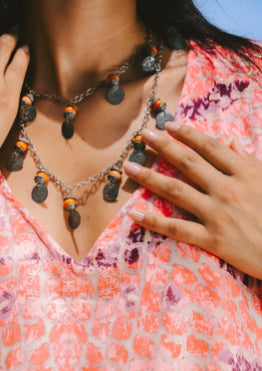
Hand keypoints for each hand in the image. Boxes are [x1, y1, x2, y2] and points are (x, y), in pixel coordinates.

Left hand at [123, 123, 261, 279]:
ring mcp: (218, 214)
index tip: (169, 125)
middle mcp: (228, 189)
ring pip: (177, 191)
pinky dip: (153, 220)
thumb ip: (248, 161)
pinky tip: (134, 213)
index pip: (210, 147)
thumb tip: (231, 142)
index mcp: (245, 172)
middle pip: (189, 163)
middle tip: (144, 136)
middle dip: (164, 147)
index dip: (188, 134)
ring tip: (130, 168)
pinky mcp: (212, 239)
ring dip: (150, 178)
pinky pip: (177, 228)